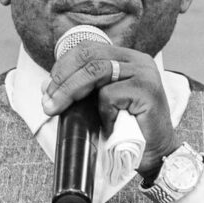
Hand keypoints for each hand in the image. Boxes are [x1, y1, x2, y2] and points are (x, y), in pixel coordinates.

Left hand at [42, 43, 177, 175]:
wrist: (157, 154)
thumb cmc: (127, 129)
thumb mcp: (101, 103)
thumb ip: (82, 90)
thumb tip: (46, 86)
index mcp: (126, 58)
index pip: (88, 48)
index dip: (63, 65)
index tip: (48, 88)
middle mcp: (137, 60)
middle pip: (89, 57)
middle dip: (62, 79)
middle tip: (47, 101)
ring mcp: (144, 73)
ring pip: (95, 71)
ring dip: (70, 91)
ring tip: (57, 108)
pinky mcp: (147, 90)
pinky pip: (111, 94)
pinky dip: (103, 112)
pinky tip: (108, 125)